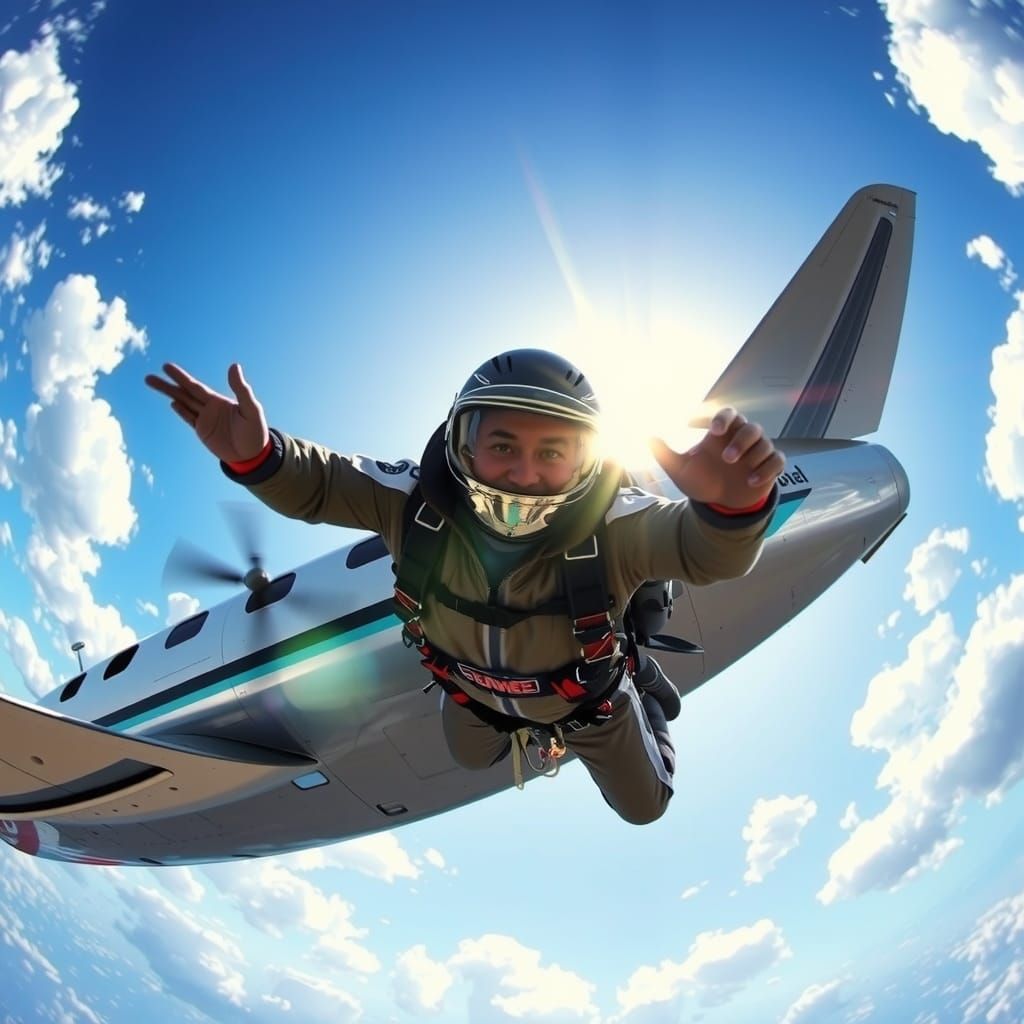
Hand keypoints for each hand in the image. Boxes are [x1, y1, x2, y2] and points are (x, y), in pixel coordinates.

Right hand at [145, 362, 268, 463]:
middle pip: (184, 394)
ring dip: (169, 395)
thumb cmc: (256, 431)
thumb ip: (241, 389)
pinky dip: (181, 411)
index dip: (180, 377)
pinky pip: (190, 419)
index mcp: (218, 401)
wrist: (253, 456)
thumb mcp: (251, 409)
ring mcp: (205, 420)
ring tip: (154, 387)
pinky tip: (173, 403)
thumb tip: (234, 366)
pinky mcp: (204, 432)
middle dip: (167, 385)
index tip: (165, 366)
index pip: (195, 387)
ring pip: (183, 404)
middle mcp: (210, 407)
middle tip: (149, 377)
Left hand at [649, 408, 783, 508]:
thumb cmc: (702, 481)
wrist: (720, 504)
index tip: (708, 430)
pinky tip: (751, 481)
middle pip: (750, 427)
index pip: (727, 415)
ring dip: (753, 454)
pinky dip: (766, 469)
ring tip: (738, 469)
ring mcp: (757, 454)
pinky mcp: (769, 468)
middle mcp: (741, 439)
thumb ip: (664, 453)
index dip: (720, 418)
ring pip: (765, 442)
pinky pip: (777, 461)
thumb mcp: (679, 470)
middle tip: (726, 457)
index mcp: (722, 434)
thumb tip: (648, 436)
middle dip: (740, 439)